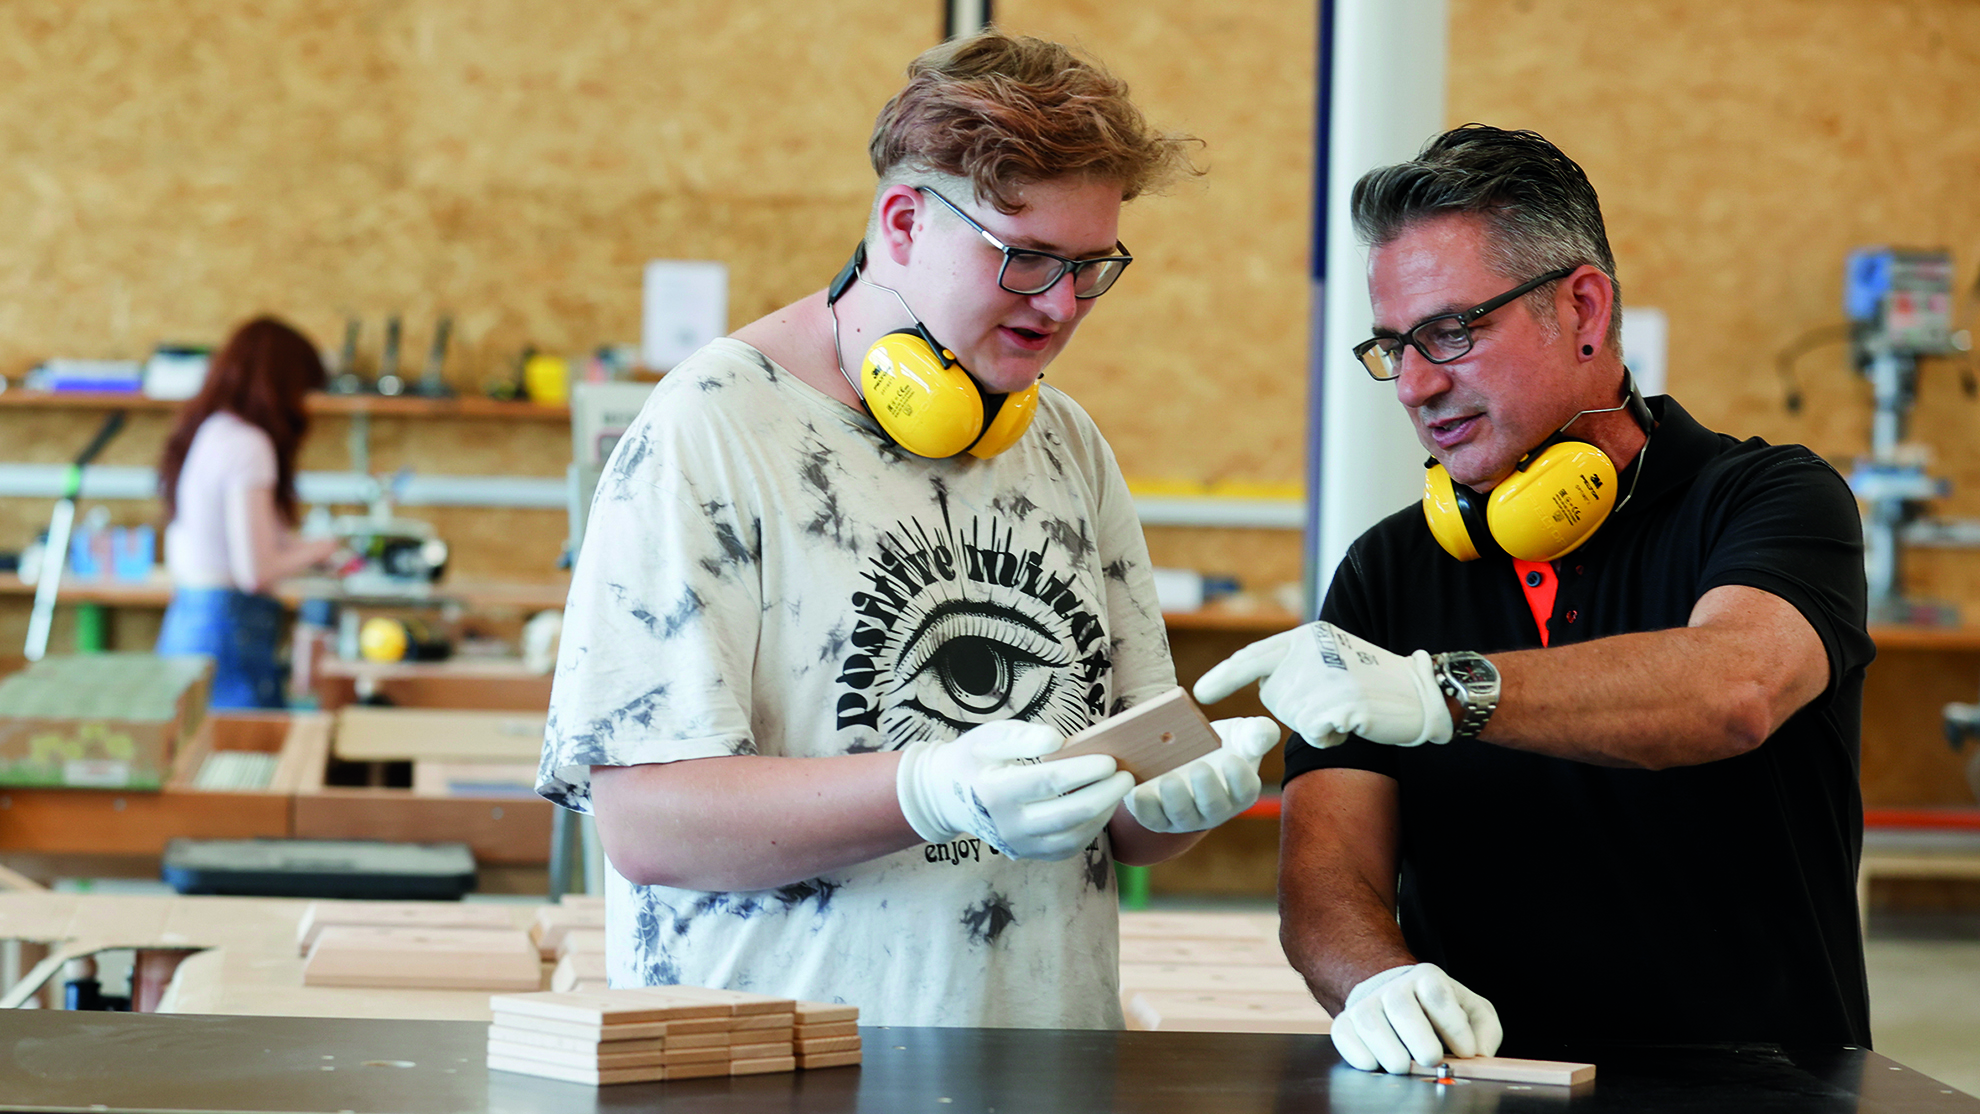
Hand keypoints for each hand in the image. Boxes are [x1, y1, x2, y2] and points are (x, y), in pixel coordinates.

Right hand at [896, 720, 1134, 860]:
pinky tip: (1103, 807)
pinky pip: (1068, 847)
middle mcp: (1007, 825)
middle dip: (1104, 796)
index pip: (1048, 783)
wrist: (948, 797)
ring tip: (1119, 790)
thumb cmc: (973, 758)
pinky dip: (1091, 829)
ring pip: (1072, 837)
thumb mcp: (987, 736)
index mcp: (994, 791)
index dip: (1083, 772)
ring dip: (1102, 814)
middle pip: (1066, 815)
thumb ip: (1022, 736)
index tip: (1111, 760)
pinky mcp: (1029, 853)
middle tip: (1127, 776)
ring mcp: (1018, 844)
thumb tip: (1059, 741)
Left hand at [1124, 717, 1280, 832]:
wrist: (1180, 754)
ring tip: (1169, 778)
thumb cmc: (1216, 745)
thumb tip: (1264, 732)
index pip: (1245, 791)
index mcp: (1238, 791)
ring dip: (1175, 800)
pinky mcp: (1157, 817)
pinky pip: (1150, 819)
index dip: (1240, 778)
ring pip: (1181, 816)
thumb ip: (1256, 733)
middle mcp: (1213, 810)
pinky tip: (1139, 790)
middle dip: (1207, 789)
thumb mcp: (1239, 734)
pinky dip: (1144, 807)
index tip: (1232, 759)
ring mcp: (1184, 816)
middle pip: (1213, 807)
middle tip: (1200, 766)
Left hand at [1192, 621, 1451, 748]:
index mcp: (1306, 637)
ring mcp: (1328, 676)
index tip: (1198, 692)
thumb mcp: (1328, 658)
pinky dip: (1331, 736)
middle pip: (1273, 698)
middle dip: (1297, 710)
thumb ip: (1293, 665)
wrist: (1420, 693)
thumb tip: (1259, 681)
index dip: (1224, 676)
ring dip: (1317, 725)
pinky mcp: (1344, 702)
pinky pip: (1316, 732)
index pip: (1253, 657)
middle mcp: (1312, 652)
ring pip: (1295, 719)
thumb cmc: (1371, 682)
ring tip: (1347, 710)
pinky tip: (1352, 724)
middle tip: (1334, 700)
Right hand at [1330, 963, 1502, 1073]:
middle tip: (1431, 1060)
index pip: (1437, 995)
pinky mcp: (1345, 1023)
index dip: (1453, 1025)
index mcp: (1427, 979)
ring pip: (1370, 1022)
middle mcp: (1394, 987)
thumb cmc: (1438, 1012)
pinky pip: (1344, 1036)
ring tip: (1404, 1067)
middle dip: (1418, 1038)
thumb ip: (1484, 1029)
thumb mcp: (1470, 1011)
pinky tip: (1376, 1064)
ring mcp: (1366, 1004)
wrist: (1395, 998)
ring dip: (1389, 1051)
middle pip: (1401, 1006)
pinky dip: (1360, 1054)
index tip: (1466, 1052)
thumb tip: (1479, 1052)